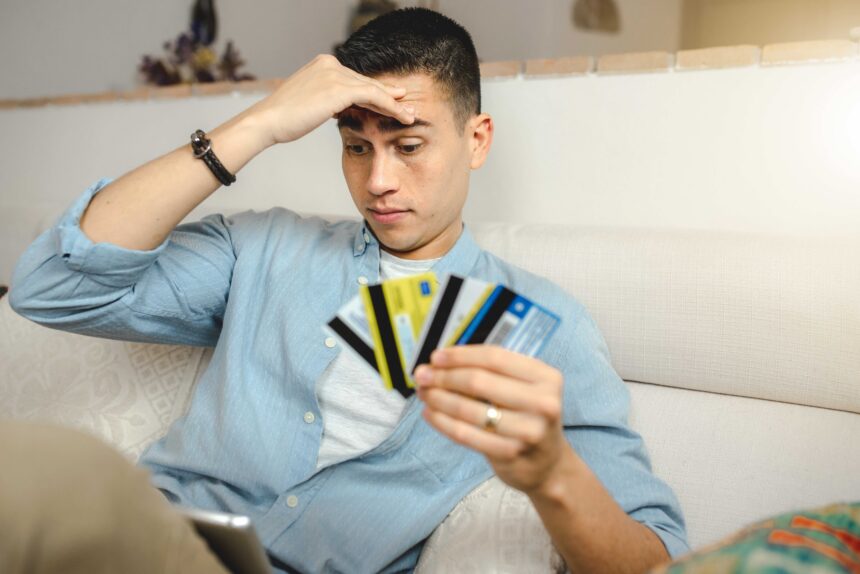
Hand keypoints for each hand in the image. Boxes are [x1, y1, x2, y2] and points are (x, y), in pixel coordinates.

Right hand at [248, 54, 414, 145]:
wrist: (268, 121)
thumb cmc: (284, 118)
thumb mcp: (309, 103)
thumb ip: (327, 99)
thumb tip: (339, 107)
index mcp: (323, 65)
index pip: (356, 79)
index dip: (376, 92)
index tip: (392, 101)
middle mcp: (330, 64)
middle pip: (367, 82)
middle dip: (389, 95)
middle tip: (408, 104)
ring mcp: (334, 74)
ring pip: (373, 89)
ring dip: (394, 103)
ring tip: (410, 114)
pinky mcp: (339, 87)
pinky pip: (372, 96)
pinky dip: (389, 106)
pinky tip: (401, 115)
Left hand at [415, 345, 571, 494]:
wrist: (547, 464)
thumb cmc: (527, 417)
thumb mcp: (523, 388)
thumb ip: (489, 372)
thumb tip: (438, 363)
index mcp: (546, 377)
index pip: (495, 357)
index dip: (460, 355)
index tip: (436, 357)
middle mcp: (543, 402)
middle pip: (479, 381)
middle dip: (444, 376)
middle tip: (423, 376)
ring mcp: (528, 430)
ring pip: (468, 409)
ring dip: (439, 398)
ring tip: (424, 394)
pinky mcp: (510, 453)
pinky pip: (465, 434)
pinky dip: (442, 422)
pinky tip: (430, 414)